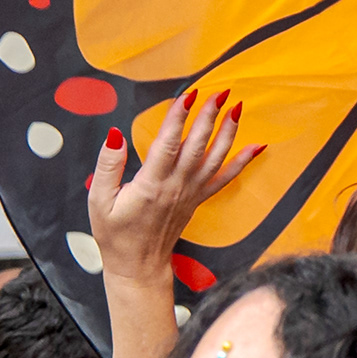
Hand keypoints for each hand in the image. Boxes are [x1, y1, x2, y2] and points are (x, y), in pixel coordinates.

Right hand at [85, 88, 253, 277]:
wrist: (138, 265)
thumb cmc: (115, 234)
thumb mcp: (99, 201)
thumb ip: (108, 166)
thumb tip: (115, 134)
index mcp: (150, 185)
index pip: (167, 145)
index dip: (178, 118)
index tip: (187, 96)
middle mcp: (176, 186)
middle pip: (196, 145)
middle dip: (209, 116)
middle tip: (219, 91)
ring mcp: (191, 193)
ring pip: (215, 158)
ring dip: (228, 131)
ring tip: (236, 107)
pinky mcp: (199, 199)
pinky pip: (225, 178)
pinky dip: (243, 162)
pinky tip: (257, 147)